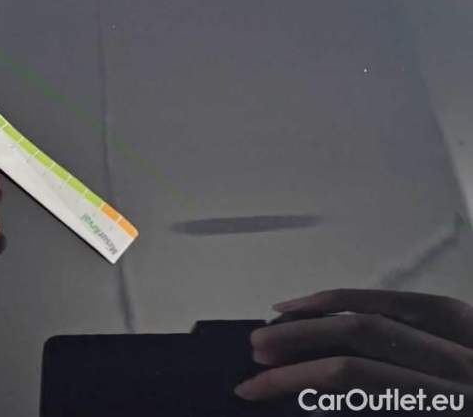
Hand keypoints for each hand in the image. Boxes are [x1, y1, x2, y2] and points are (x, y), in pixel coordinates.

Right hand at [235, 289, 472, 407]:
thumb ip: (375, 409)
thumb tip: (314, 391)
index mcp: (451, 406)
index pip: (354, 378)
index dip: (293, 380)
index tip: (252, 388)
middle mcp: (459, 366)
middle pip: (359, 338)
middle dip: (295, 344)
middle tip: (254, 354)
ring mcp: (468, 336)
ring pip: (378, 310)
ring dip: (317, 315)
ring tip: (273, 324)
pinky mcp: (469, 319)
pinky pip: (405, 300)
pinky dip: (358, 298)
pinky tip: (322, 303)